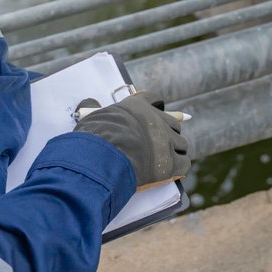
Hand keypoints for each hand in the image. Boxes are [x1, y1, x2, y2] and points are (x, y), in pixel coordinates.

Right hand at [74, 90, 191, 186]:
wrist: (105, 154)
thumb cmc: (96, 136)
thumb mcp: (91, 116)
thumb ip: (92, 108)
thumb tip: (88, 102)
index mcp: (139, 107)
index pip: (154, 99)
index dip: (156, 107)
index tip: (157, 110)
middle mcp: (157, 121)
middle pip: (173, 124)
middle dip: (168, 132)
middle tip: (160, 143)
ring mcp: (166, 141)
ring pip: (181, 143)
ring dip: (175, 151)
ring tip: (166, 160)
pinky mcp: (171, 163)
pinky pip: (184, 163)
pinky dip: (179, 167)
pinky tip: (174, 171)